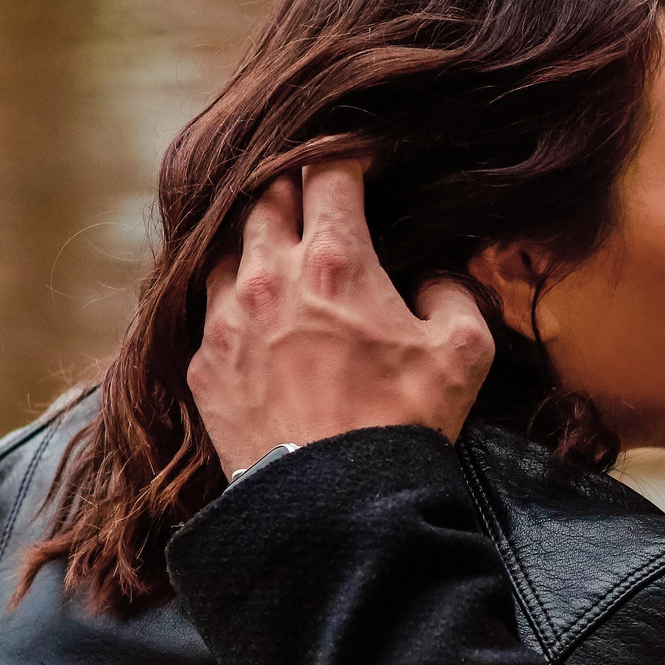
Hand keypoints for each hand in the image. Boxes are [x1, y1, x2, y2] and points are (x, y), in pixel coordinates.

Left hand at [188, 159, 494, 471]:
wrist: (333, 508)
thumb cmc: (402, 425)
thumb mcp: (463, 351)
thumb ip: (452, 292)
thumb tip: (429, 276)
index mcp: (335, 261)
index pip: (326, 171)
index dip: (344, 156)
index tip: (358, 160)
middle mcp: (268, 276)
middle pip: (264, 196)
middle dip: (289, 185)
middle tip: (312, 194)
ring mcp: (224, 321)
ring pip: (222, 247)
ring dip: (249, 239)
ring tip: (271, 249)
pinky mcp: (201, 367)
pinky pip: (203, 310)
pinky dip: (225, 299)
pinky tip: (245, 313)